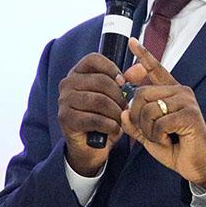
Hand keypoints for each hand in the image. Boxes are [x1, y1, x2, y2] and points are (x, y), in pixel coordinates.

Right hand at [58, 53, 127, 175]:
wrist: (90, 147)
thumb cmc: (104, 117)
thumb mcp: (116, 98)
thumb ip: (127, 82)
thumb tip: (141, 68)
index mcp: (78, 72)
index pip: (94, 59)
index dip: (112, 69)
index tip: (123, 83)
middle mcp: (67, 83)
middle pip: (100, 80)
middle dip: (119, 96)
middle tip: (126, 108)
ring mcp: (64, 100)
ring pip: (99, 100)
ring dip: (116, 112)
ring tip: (121, 119)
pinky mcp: (65, 118)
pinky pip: (94, 119)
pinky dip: (109, 125)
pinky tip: (114, 129)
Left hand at [121, 39, 205, 187]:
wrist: (197, 165)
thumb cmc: (175, 147)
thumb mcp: (149, 134)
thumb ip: (135, 122)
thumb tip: (123, 111)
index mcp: (171, 93)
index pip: (155, 69)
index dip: (143, 56)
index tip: (132, 41)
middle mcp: (180, 92)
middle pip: (141, 93)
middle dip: (137, 117)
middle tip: (148, 132)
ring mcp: (186, 101)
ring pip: (148, 109)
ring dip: (148, 130)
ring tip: (162, 137)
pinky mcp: (189, 114)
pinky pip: (159, 122)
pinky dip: (158, 136)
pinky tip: (169, 140)